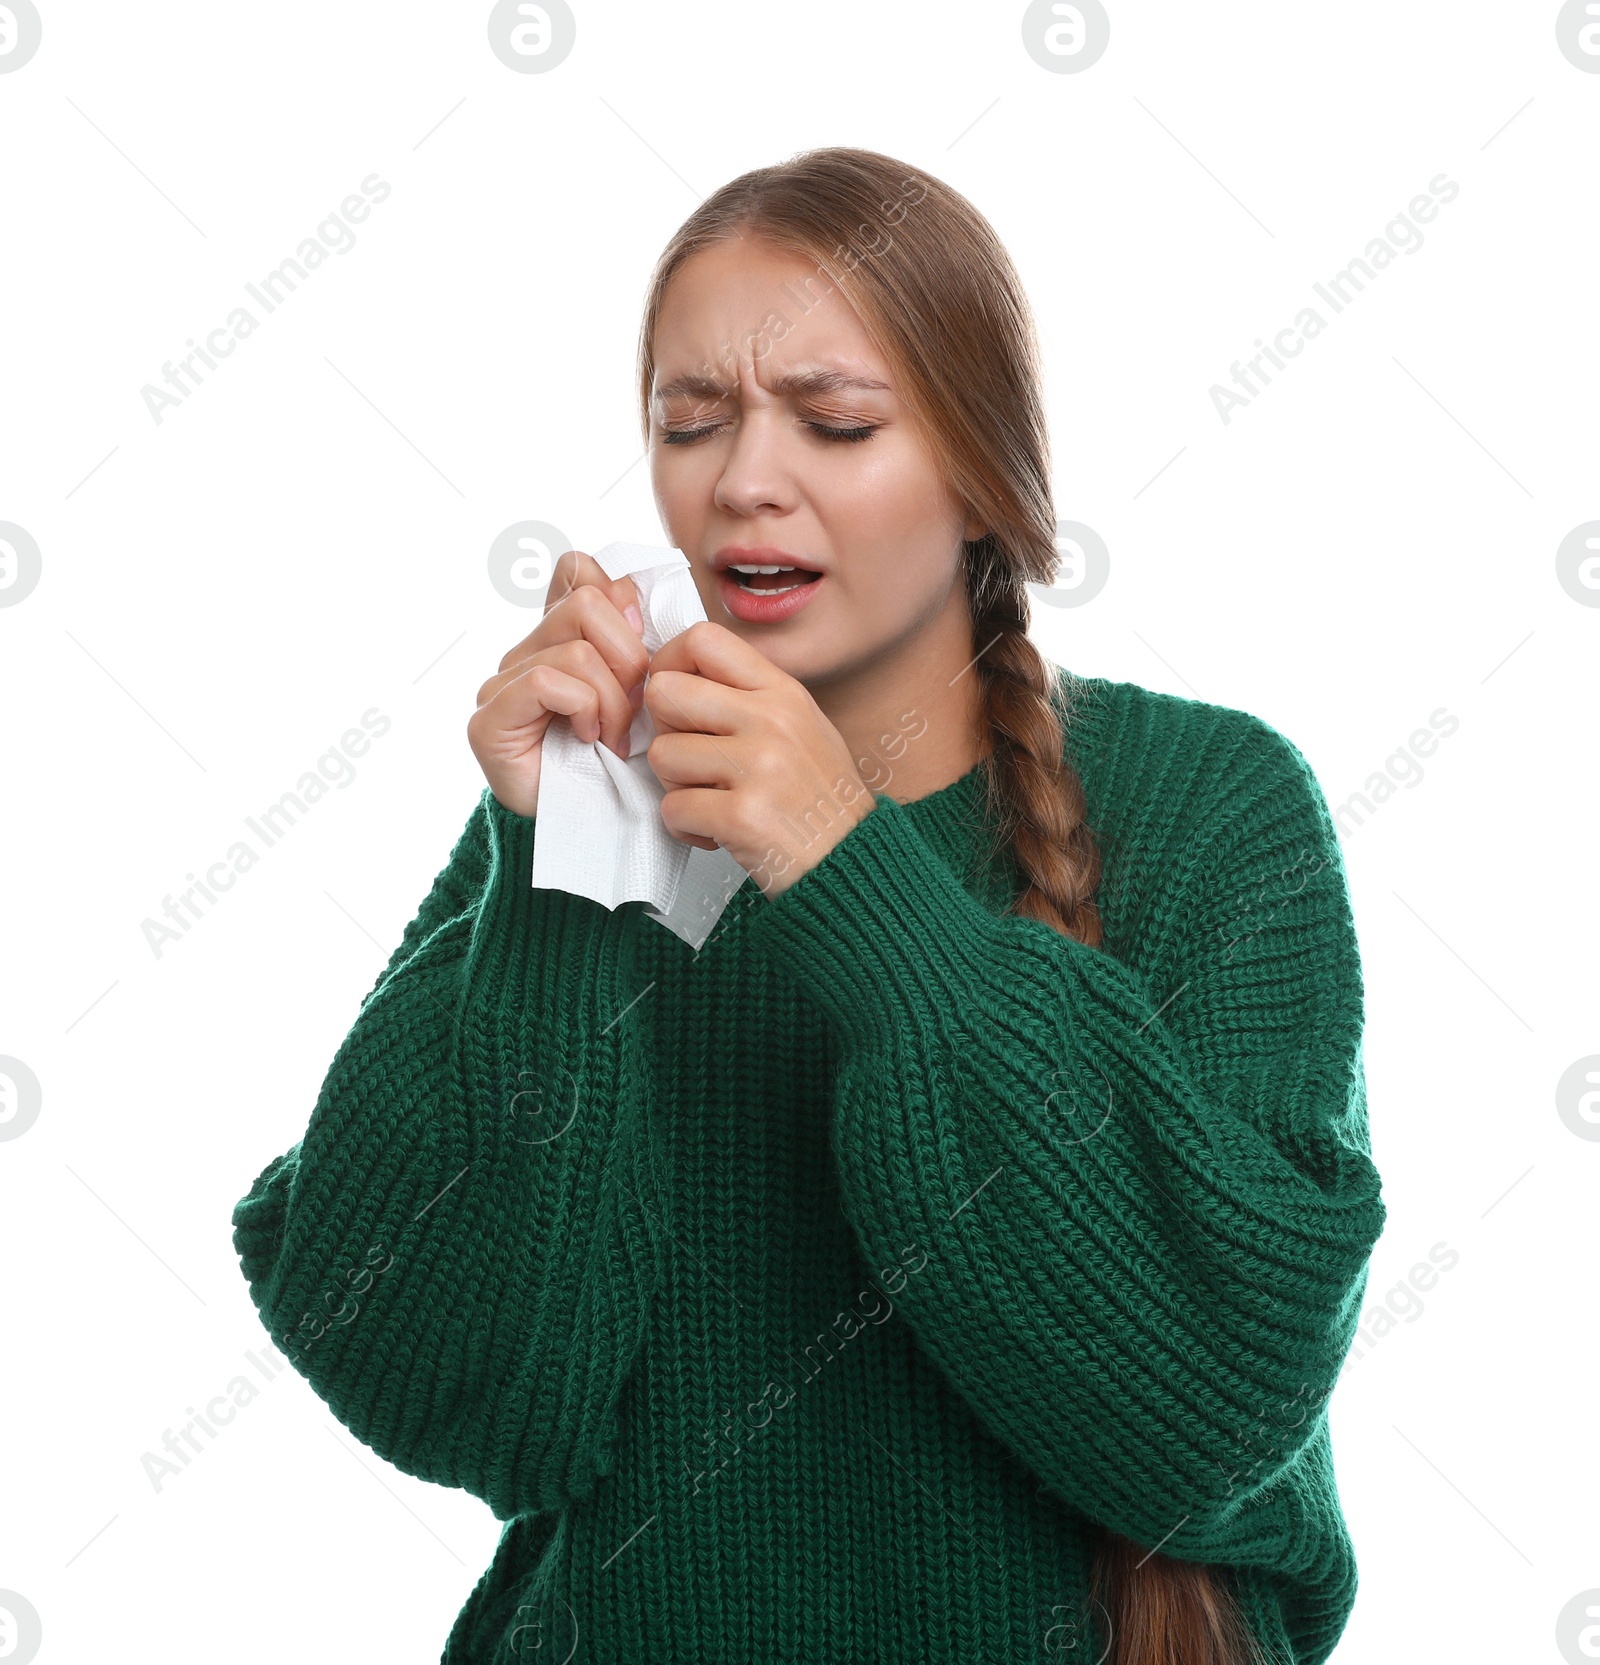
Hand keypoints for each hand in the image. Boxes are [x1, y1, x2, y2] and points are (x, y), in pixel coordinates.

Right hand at [467, 550, 648, 818]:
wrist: (591, 829)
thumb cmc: (621, 762)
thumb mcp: (642, 692)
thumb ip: (632, 637)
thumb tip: (629, 588)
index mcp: (559, 637)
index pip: (577, 569)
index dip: (617, 595)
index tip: (640, 644)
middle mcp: (524, 652)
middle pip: (588, 601)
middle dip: (631, 657)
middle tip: (638, 709)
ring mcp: (501, 684)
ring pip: (576, 648)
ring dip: (614, 698)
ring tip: (617, 735)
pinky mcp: (491, 720)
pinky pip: (548, 681)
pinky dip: (584, 710)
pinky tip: (591, 740)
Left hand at [643, 621, 876, 897]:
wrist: (850, 862)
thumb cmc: (820, 800)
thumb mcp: (800, 725)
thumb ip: (744, 696)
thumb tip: (675, 678)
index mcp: (782, 692)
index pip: (704, 639)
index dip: (668, 664)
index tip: (672, 696)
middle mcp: (772, 720)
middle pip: (665, 693)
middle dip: (665, 730)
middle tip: (690, 758)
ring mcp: (759, 766)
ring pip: (663, 755)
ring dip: (675, 786)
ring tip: (712, 801)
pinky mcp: (743, 815)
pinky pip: (673, 808)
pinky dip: (685, 827)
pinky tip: (715, 832)